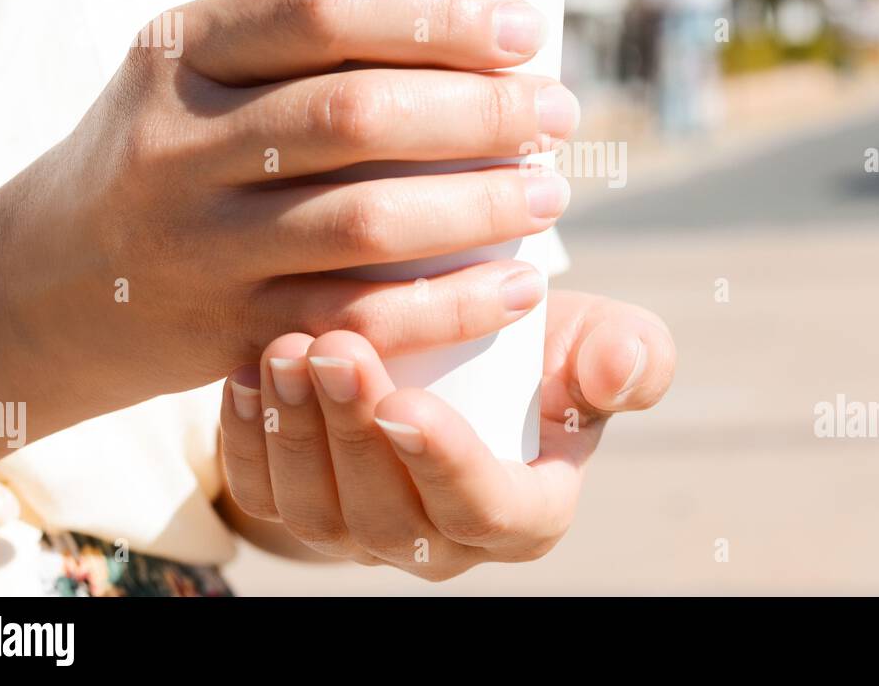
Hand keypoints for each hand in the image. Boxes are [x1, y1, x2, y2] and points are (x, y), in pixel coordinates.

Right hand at [0, 0, 577, 460]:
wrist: (42, 285)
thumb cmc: (158, 157)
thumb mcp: (194, 76)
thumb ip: (299, 50)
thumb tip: (471, 32)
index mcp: (179, 53)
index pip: (321, 9)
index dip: (437, 15)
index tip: (523, 29)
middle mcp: (179, 146)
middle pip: (356, 115)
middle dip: (481, 112)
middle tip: (555, 115)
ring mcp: (199, 247)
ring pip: (366, 223)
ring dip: (480, 207)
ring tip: (547, 194)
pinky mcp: (227, 335)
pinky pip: (360, 320)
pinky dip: (452, 305)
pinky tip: (515, 286)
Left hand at [218, 290, 675, 578]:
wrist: (462, 348)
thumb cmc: (539, 346)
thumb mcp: (598, 338)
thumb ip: (631, 355)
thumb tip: (619, 373)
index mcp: (524, 511)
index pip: (486, 510)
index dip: (445, 465)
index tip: (406, 401)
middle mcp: (444, 541)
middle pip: (390, 515)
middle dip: (353, 435)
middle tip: (333, 348)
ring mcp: (369, 534)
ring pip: (319, 514)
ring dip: (296, 435)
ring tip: (287, 350)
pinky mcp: (308, 512)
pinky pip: (267, 498)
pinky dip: (248, 444)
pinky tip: (247, 376)